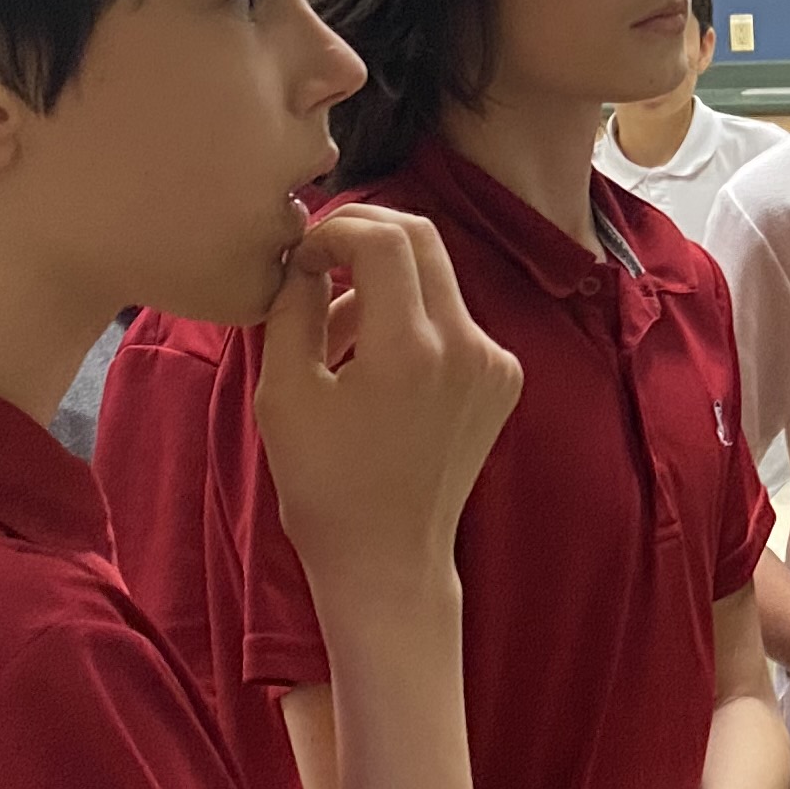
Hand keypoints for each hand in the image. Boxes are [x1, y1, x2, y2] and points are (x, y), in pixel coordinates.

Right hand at [255, 208, 520, 610]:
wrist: (390, 560)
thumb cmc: (324, 487)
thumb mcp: (285, 394)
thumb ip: (294, 308)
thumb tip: (305, 257)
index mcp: (410, 349)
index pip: (385, 239)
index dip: (336, 227)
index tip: (301, 254)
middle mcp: (467, 346)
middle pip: (422, 240)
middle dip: (364, 235)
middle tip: (318, 259)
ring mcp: (494, 362)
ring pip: (437, 280)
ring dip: (383, 284)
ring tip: (331, 337)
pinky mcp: (504, 379)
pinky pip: (454, 321)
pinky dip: (411, 321)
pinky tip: (374, 367)